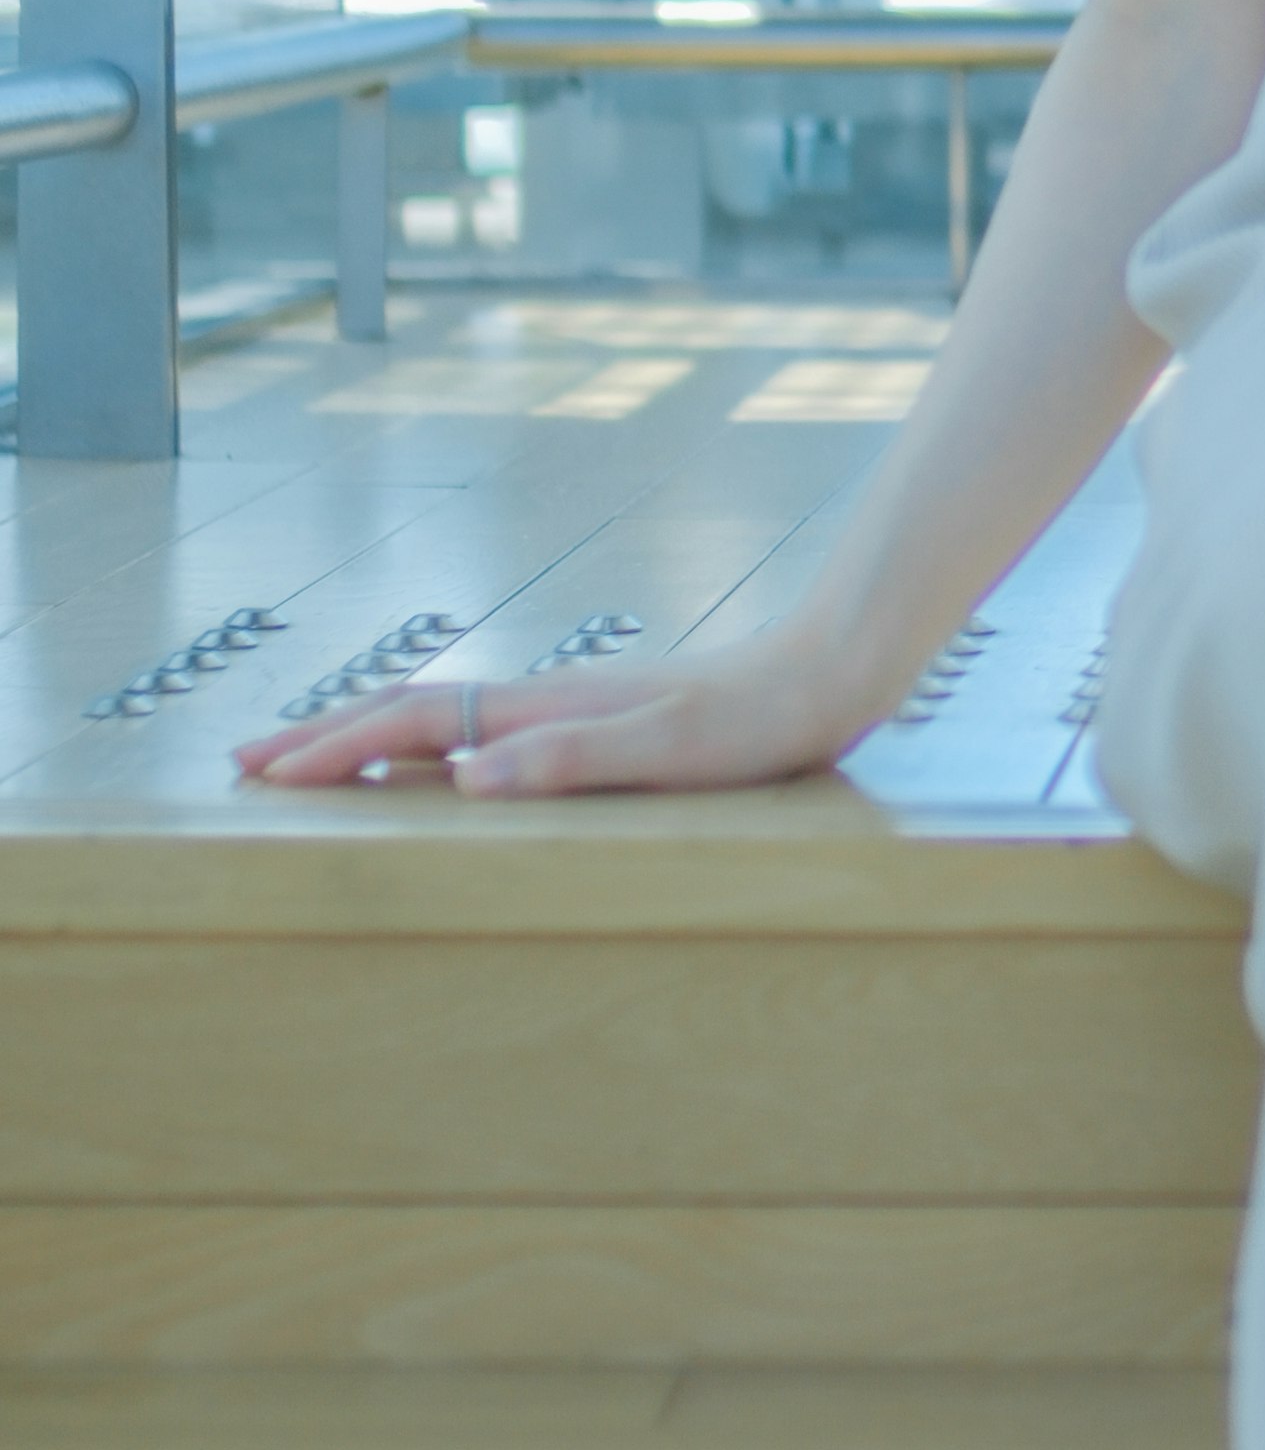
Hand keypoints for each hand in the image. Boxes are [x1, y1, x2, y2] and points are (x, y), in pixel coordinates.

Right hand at [231, 632, 872, 801]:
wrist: (829, 671)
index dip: (337, 748)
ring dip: (373, 736)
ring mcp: (573, 706)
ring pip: (446, 717)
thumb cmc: (757, 721)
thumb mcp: (668, 750)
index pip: (415, 723)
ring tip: (319, 756)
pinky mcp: (605, 719)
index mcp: (548, 709)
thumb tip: (463, 778)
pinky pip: (489, 728)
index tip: (265, 772)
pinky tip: (444, 760)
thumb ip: (569, 762)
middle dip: (328, 735)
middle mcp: (549, 700)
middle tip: (250, 759)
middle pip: (413, 710)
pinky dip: (435, 741)